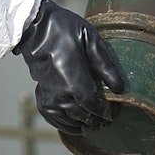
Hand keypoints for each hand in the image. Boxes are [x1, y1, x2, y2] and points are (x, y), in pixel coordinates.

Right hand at [13, 0, 126, 134]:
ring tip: (97, 123)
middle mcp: (59, 93)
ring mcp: (48, 98)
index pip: (94, 106)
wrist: (34, 28)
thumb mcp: (89, 39)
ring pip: (71, 122)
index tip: (116, 110)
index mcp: (72, 79)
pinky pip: (56, 121)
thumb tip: (120, 88)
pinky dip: (69, 126)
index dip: (107, 112)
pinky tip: (78, 124)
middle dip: (99, 120)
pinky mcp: (41, 98)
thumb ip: (105, 64)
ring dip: (86, 125)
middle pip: (84, 117)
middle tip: (109, 118)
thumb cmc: (63, 29)